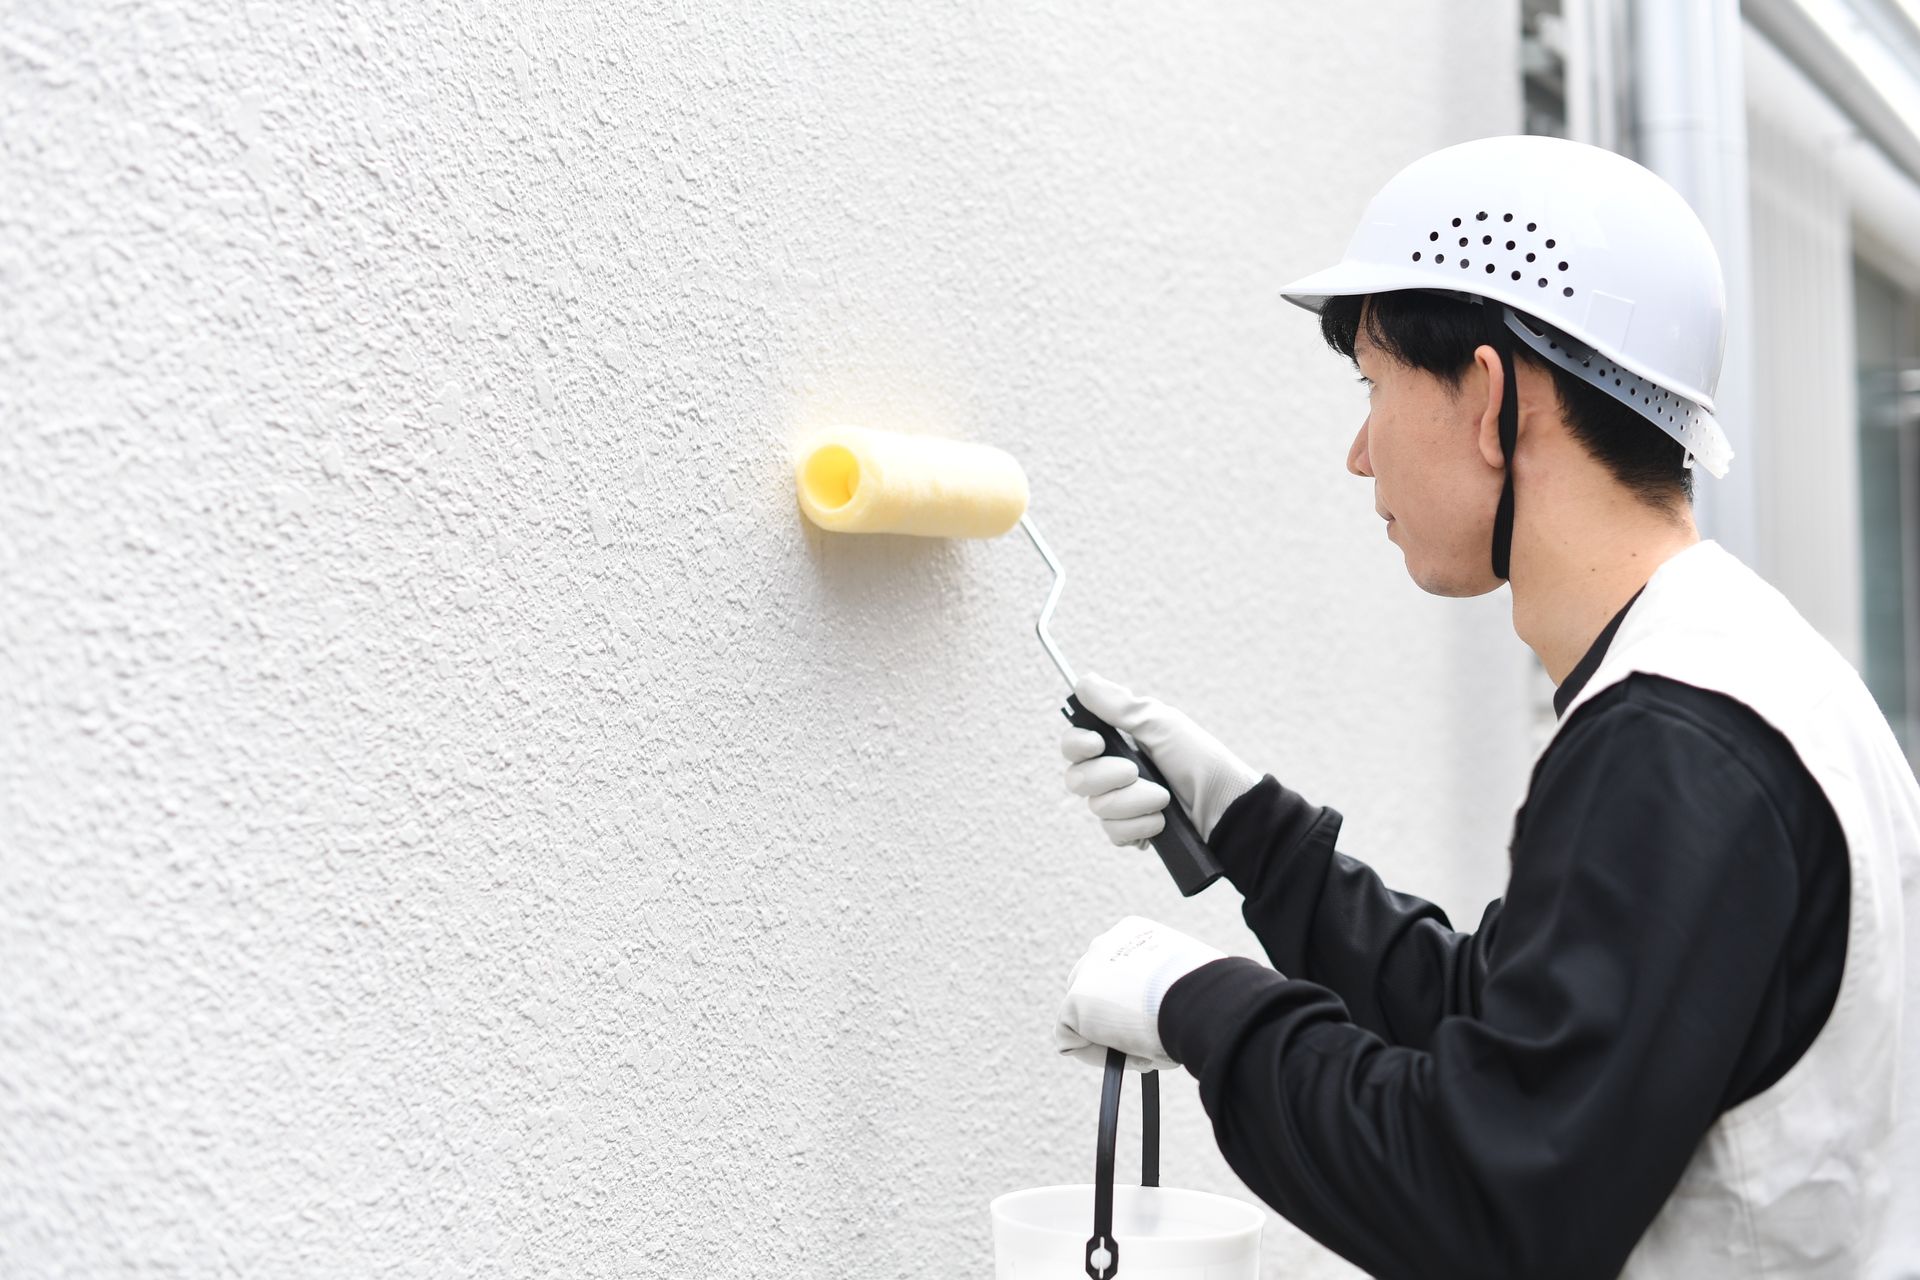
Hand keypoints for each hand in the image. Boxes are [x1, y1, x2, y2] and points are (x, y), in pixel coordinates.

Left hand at [1053, 915, 1226, 1071]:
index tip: (1159, 1023)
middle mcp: (1106, 945)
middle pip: (1096, 991)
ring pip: (1083, 1017)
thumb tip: (1178, 1015)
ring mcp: (1087, 971)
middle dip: (1114, 1020)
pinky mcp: (1074, 1001)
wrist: (1198, 997)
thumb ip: (1174, 989)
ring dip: (1108, 1039)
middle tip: (1146, 1044)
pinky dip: (1095, 1056)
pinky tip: (1131, 1057)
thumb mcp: (1191, 982)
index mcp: (1136, 934)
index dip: (1137, 1004)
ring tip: (1145, 1053)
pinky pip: (1073, 1040)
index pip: (1123, 972)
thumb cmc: (1209, 994)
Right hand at [1061, 673, 1262, 847]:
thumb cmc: (1198, 759)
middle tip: (1134, 771)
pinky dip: (1139, 826)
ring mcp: (1122, 805)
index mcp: (1118, 743)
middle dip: (1106, 776)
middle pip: (1076, 779)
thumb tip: (1082, 682)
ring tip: (1163, 798)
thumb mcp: (1160, 723)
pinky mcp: (1132, 830)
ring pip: (1098, 808)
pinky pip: (1114, 832)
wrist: (1226, 805)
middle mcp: (1114, 774)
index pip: (1073, 745)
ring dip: (1133, 802)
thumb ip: (1119, 706)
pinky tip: (1161, 820)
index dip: (1076, 745)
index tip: (1096, 744)